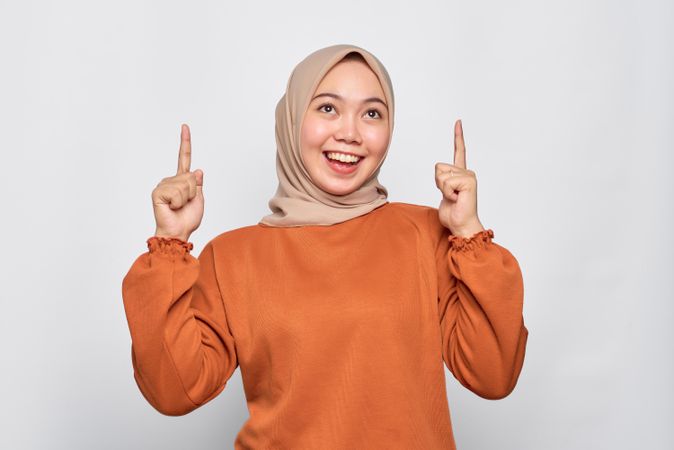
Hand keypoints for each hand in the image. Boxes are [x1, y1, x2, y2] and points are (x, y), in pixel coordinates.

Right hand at [151, 124, 204, 241]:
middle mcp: (171, 180)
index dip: (185, 142)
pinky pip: (177, 192)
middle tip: (185, 204)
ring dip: (186, 198)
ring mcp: (163, 185)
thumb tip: (197, 170)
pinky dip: (178, 202)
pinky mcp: (158, 192)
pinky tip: (172, 208)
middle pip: (191, 177)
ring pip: (186, 184)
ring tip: (178, 207)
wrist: (178, 233)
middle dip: (194, 192)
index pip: (184, 157)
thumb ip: (198, 184)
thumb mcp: (199, 199)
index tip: (185, 126)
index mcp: (181, 180)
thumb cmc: (187, 219)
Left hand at [435, 120, 484, 237]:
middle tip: (450, 196)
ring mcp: (469, 176)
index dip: (458, 137)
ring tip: (454, 198)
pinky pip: (446, 182)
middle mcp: (467, 172)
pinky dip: (447, 193)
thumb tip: (440, 177)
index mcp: (461, 174)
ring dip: (442, 189)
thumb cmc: (453, 213)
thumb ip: (443, 182)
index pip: (459, 151)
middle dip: (438, 183)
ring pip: (440, 175)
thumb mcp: (444, 193)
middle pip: (438, 168)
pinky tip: (456, 199)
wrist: (462, 226)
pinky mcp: (469, 181)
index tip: (458, 122)